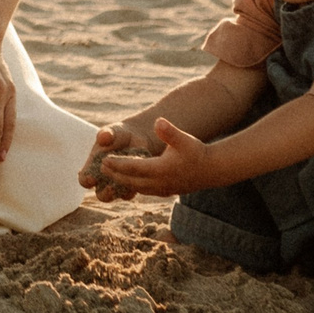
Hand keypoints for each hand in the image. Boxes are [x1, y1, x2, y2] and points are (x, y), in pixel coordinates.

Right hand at [78, 121, 157, 202]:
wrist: (137, 138)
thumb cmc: (118, 134)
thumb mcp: (112, 132)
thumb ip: (106, 134)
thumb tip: (103, 137)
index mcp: (92, 167)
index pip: (84, 179)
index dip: (86, 180)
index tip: (92, 178)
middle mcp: (103, 179)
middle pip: (100, 194)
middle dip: (105, 193)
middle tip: (111, 187)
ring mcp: (118, 183)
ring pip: (117, 196)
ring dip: (121, 193)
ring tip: (127, 186)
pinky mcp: (132, 185)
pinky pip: (131, 192)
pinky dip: (134, 188)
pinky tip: (139, 180)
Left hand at [95, 118, 216, 198]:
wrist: (213, 169)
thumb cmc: (197, 151)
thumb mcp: (184, 139)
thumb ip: (169, 132)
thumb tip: (158, 121)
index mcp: (161, 169)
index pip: (133, 168)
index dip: (117, 164)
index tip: (103, 160)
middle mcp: (160, 182)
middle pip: (131, 180)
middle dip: (115, 175)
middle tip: (99, 168)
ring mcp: (164, 189)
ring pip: (138, 187)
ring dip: (123, 183)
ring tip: (109, 175)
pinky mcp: (168, 191)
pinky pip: (146, 191)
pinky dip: (134, 187)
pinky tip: (128, 183)